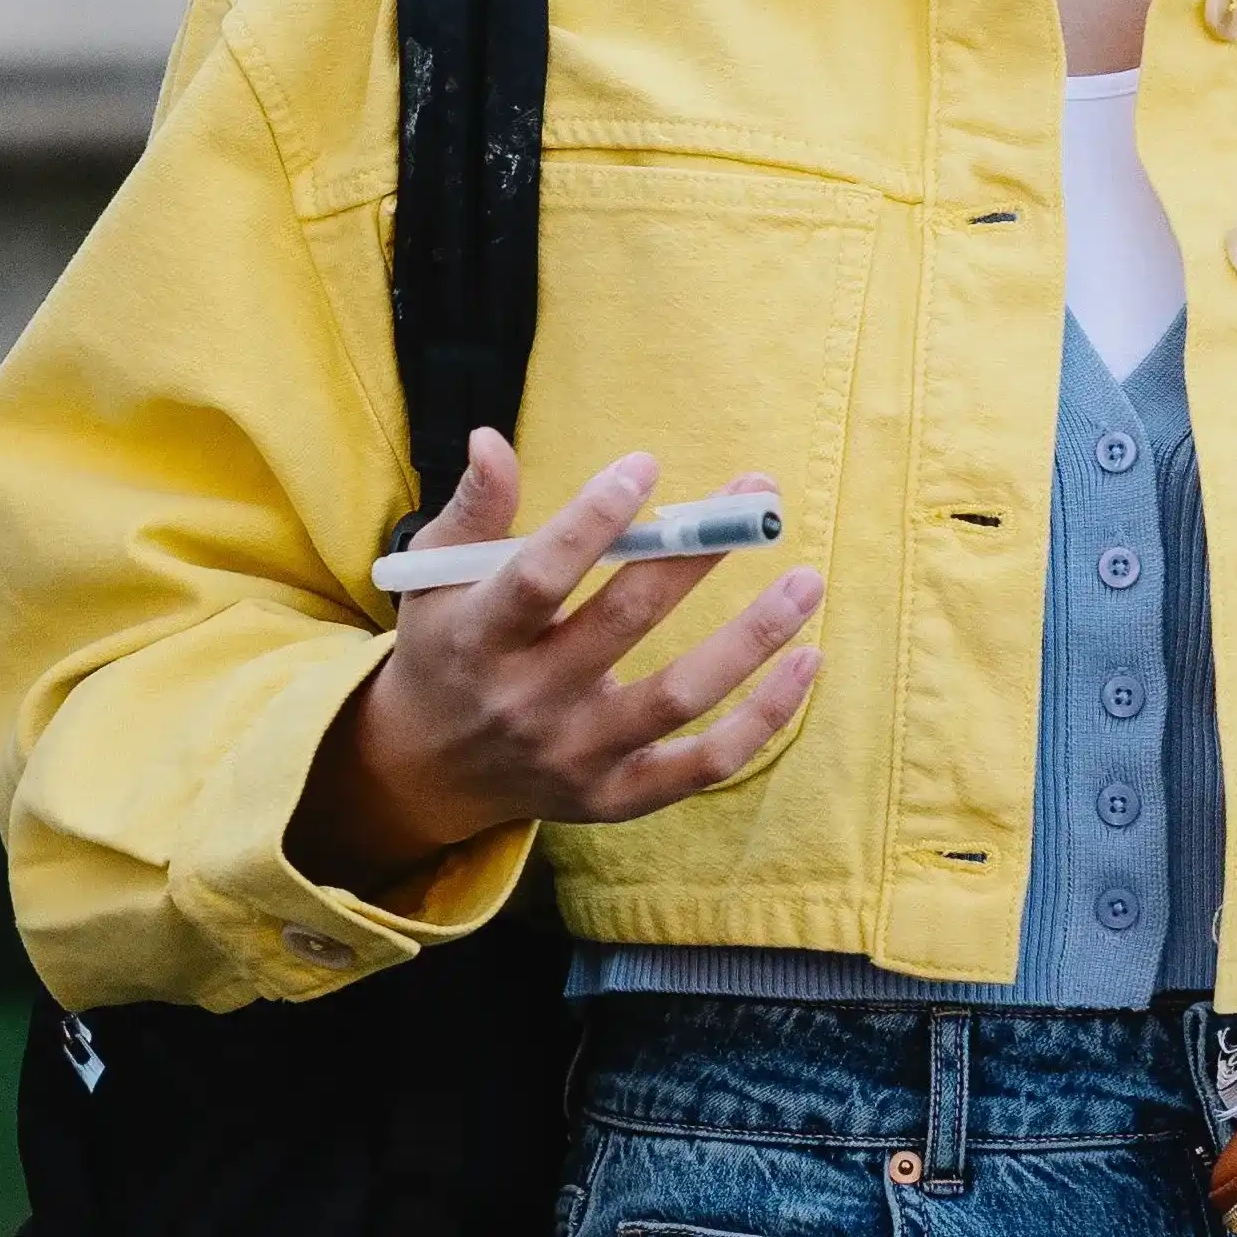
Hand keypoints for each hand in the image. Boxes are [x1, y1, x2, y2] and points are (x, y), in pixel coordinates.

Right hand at [288, 434, 825, 890]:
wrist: (430, 771)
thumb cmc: (447, 647)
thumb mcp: (435, 576)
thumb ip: (473, 510)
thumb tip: (491, 439)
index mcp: (478, 639)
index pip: (537, 578)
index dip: (591, 521)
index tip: (646, 464)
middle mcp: (527, 702)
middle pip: (623, 623)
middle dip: (696, 553)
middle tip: (758, 500)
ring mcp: (576, 755)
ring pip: (679, 696)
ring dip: (751, 638)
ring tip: (806, 580)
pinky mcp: (616, 796)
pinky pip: (704, 765)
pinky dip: (763, 720)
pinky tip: (806, 663)